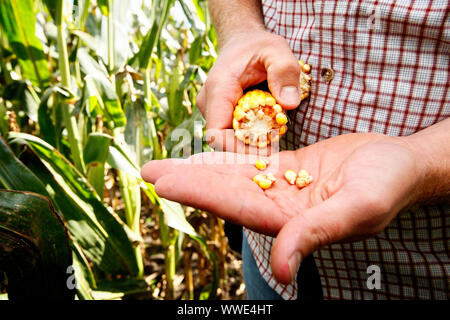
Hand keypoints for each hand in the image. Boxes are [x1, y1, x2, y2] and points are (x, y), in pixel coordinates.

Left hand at [141, 133, 425, 283]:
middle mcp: (281, 208)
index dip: (201, 194)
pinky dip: (225, 158)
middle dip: (188, 182)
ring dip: (199, 169)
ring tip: (165, 164)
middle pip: (226, 193)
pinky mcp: (288, 170)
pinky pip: (251, 163)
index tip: (165, 184)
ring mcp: (282, 189)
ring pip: (233, 177)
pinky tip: (203, 154)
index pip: (237, 207)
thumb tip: (283, 273)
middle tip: (149, 171)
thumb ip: (317, 235)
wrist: (401, 163)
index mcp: (292, 222)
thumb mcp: (358, 209)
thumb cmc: (388, 185)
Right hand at [197, 29, 301, 152]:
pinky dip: (250, 136)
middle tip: (277, 146)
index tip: (265, 151)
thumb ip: (285, 71)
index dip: (237, 149)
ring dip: (251, 142)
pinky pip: (232, 133)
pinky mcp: (220, 115)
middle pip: (222, 141)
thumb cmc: (259, 46)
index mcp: (218, 89)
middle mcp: (209, 103)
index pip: (216, 133)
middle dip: (249, 148)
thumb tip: (289, 104)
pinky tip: (268, 131)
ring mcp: (212, 111)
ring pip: (227, 139)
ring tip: (275, 136)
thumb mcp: (277, 50)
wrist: (243, 42)